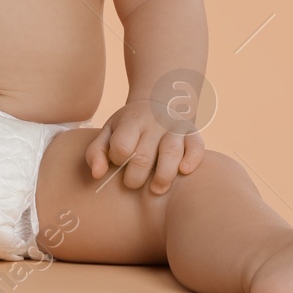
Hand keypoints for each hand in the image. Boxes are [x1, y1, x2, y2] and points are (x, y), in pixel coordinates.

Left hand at [85, 99, 205, 194]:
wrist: (159, 102)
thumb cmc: (129, 127)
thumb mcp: (109, 132)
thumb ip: (97, 153)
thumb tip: (97, 175)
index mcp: (131, 121)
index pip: (122, 146)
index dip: (117, 159)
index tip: (118, 162)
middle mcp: (154, 123)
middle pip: (144, 156)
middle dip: (136, 177)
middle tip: (132, 183)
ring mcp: (175, 128)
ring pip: (170, 153)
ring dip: (163, 176)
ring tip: (156, 190)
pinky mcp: (192, 133)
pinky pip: (196, 146)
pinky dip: (192, 159)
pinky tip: (184, 171)